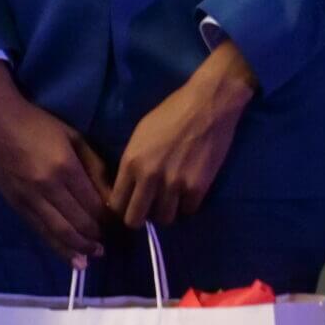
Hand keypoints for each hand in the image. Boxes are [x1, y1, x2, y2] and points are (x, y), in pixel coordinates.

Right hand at [0, 60, 113, 263]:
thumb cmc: (38, 124)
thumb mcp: (73, 137)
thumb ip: (94, 166)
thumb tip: (109, 195)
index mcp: (65, 168)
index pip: (93, 204)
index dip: (107, 218)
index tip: (116, 223)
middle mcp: (47, 188)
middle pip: (79, 223)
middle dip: (96, 236)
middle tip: (108, 242)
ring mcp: (29, 199)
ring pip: (59, 234)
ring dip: (80, 248)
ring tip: (93, 255)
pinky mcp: (16, 206)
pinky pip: (41, 232)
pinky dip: (58, 248)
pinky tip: (73, 257)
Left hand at [107, 41, 256, 228]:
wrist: (207, 104)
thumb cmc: (171, 112)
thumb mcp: (141, 134)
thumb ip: (133, 162)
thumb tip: (128, 187)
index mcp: (131, 161)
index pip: (116, 203)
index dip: (120, 208)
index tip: (127, 206)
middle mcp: (149, 177)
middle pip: (134, 219)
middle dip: (139, 218)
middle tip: (147, 210)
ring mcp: (174, 184)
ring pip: (164, 219)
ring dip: (166, 211)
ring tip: (170, 198)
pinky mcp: (198, 187)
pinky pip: (188, 211)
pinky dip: (188, 204)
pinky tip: (188, 190)